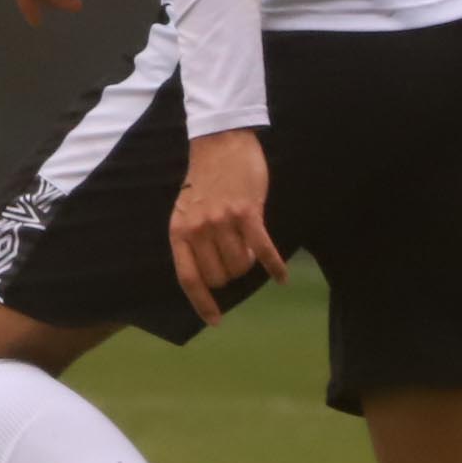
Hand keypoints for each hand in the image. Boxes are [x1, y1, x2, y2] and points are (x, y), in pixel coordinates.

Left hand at [170, 128, 285, 327]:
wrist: (220, 142)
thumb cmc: (205, 179)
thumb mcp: (186, 210)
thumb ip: (192, 239)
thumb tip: (210, 274)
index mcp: (180, 231)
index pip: (189, 278)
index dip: (202, 302)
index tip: (215, 320)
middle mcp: (199, 229)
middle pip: (220, 277)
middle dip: (231, 275)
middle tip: (237, 257)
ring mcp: (223, 221)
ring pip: (242, 266)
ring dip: (249, 263)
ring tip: (249, 246)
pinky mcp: (247, 212)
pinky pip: (263, 250)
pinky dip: (274, 266)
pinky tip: (281, 277)